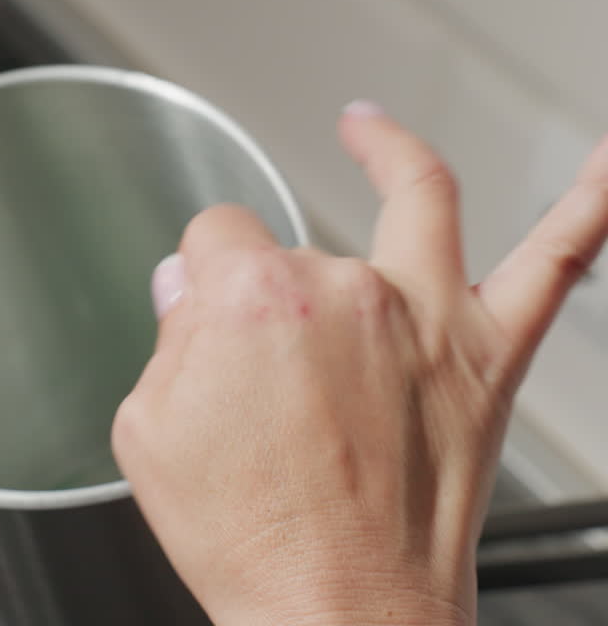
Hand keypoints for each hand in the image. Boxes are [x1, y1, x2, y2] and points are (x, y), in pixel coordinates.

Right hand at [112, 103, 607, 625]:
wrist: (334, 620)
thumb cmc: (251, 541)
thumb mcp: (148, 437)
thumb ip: (167, 342)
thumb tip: (186, 289)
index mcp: (253, 300)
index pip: (217, 235)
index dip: (203, 274)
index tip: (207, 311)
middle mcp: (344, 290)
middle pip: (295, 242)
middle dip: (265, 289)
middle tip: (262, 375)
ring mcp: (424, 316)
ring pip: (416, 200)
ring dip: (391, 153)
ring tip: (367, 133)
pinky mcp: (488, 356)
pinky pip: (558, 257)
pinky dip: (591, 197)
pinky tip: (603, 159)